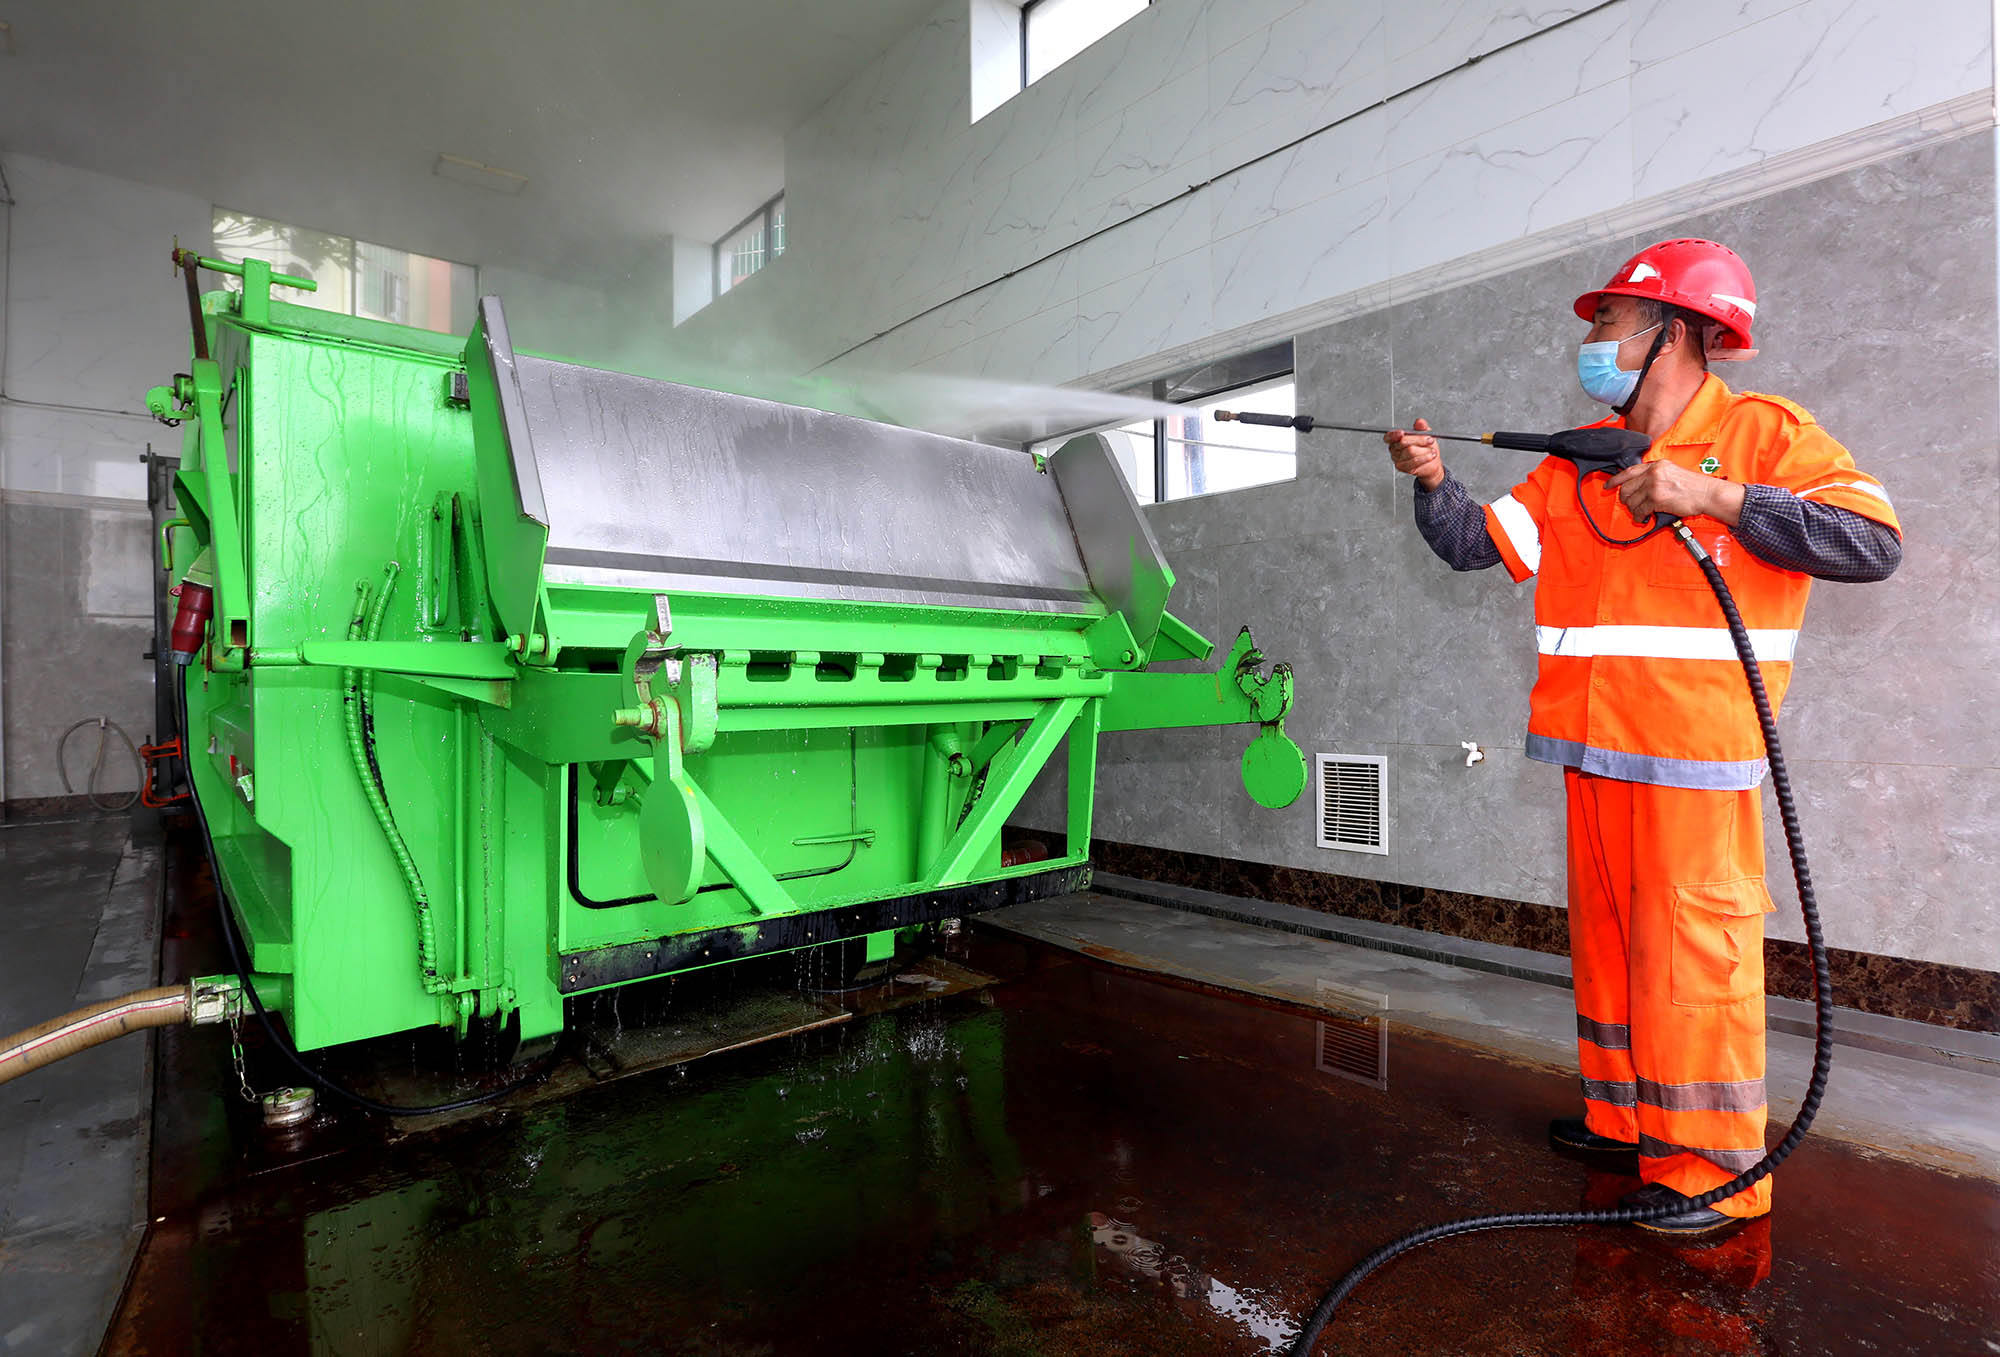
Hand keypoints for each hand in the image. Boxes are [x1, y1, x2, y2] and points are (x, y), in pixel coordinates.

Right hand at [1386, 418, 1444, 490]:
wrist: (1431, 463)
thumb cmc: (1426, 447)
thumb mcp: (1426, 434)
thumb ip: (1422, 427)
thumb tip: (1419, 421)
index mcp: (1396, 439)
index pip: (1388, 437)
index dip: (1393, 435)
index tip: (1402, 432)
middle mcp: (1394, 449)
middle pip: (1402, 442)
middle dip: (1419, 440)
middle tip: (1430, 439)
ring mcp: (1397, 459)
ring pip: (1410, 452)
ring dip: (1424, 451)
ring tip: (1432, 450)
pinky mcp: (1402, 467)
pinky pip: (1413, 462)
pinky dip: (1424, 458)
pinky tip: (1430, 456)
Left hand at [1606, 459, 1745, 524]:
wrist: (1707, 493)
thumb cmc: (1693, 486)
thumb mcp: (1672, 472)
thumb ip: (1654, 475)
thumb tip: (1638, 486)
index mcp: (1656, 465)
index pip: (1629, 471)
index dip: (1615, 480)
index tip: (1608, 486)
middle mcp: (1653, 473)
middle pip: (1626, 487)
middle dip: (1624, 499)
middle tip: (1629, 505)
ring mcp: (1654, 485)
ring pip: (1631, 500)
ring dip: (1633, 510)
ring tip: (1640, 513)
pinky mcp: (1657, 498)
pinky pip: (1640, 510)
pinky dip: (1639, 516)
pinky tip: (1643, 518)